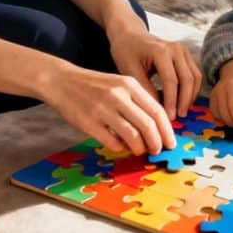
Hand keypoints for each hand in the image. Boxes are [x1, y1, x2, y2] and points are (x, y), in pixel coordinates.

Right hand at [43, 63, 175, 154]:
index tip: (171, 142)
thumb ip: (137, 102)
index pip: (157, 110)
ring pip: (133, 136)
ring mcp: (103, 109)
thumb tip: (156, 127)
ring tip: (139, 150)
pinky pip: (112, 142)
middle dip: (157, 143)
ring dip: (140, 148)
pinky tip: (120, 145)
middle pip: (148, 125)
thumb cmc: (94, 85)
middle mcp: (119, 96)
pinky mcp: (89, 123)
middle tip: (158, 150)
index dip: (167, 130)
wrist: (62, 81)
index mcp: (129, 84)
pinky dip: (120, 147)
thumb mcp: (119, 84)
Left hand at [108, 27, 201, 118]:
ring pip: (195, 77)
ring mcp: (183, 50)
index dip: (172, 101)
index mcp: (161, 51)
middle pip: (188, 79)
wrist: (130, 35)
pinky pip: (194, 74)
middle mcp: (176, 48)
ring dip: (190, 96)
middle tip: (178, 118)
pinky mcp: (186, 54)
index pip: (171, 80)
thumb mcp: (129, 70)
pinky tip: (183, 101)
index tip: (169, 118)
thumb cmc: (126, 51)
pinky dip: (191, 89)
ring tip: (181, 112)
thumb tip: (157, 111)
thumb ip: (144, 89)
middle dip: (184, 101)